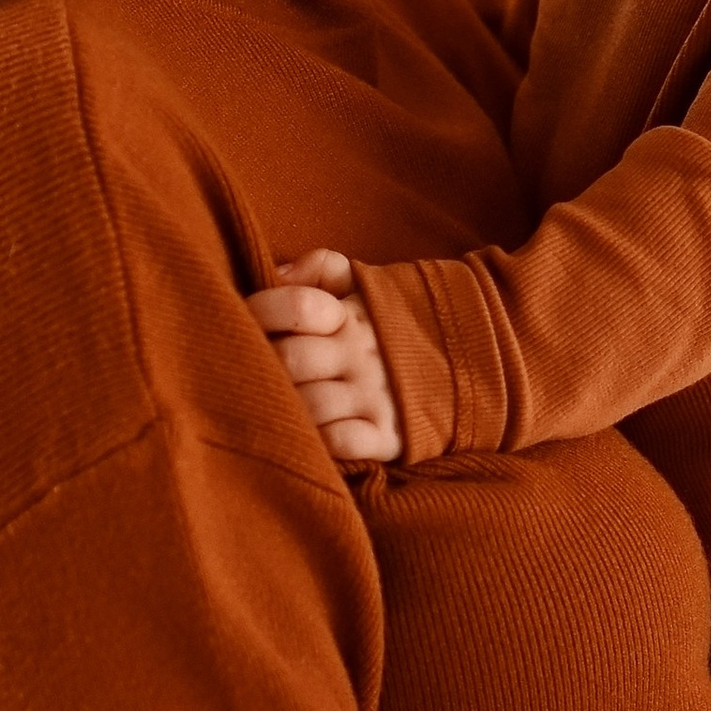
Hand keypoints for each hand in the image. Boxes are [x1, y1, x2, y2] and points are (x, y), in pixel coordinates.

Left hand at [246, 251, 403, 465]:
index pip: (298, 305)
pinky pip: (343, 443)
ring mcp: (376, 396)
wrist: (469, 359)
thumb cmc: (393, 325)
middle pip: (292, 360)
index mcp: (351, 315)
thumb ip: (321, 267)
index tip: (241, 322)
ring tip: (275, 406)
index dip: (261, 311)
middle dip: (265, 368)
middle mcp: (361, 354)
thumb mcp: (366, 285)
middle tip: (250, 375)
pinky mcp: (389, 435)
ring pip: (311, 406)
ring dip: (287, 408)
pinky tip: (310, 435)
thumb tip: (276, 273)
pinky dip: (320, 442)